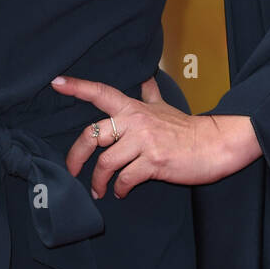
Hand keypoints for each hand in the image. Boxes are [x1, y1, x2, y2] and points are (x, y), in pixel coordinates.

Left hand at [50, 73, 260, 198]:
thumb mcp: (165, 106)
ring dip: (98, 181)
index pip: (101, 92)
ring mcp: (144, 142)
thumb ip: (149, 94)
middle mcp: (135, 122)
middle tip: (73, 170)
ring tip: (99, 190)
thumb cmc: (187, 128)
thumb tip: (145, 76)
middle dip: (76, 156)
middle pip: (92, 134)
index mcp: (134, 108)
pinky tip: (121, 192)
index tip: (56, 82)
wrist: (214, 144)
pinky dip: (120, 189)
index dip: (77, 87)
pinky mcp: (154, 162)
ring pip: (106, 162)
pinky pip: (126, 178)